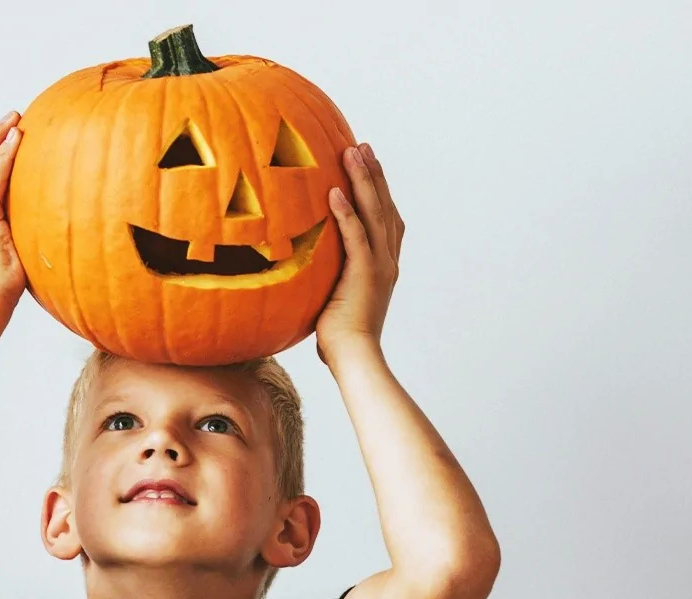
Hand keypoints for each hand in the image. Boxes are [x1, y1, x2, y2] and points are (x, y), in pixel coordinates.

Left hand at [315, 143, 403, 365]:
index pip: (385, 220)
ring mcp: (379, 266)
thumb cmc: (341, 340)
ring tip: (352, 152)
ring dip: (364, 181)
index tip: (367, 165)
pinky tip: (335, 190)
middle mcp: (387, 261)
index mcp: (383, 266)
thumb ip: (328, 280)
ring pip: (375, 213)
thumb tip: (303, 271)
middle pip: (384, 208)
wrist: (355, 358)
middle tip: (363, 146)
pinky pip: (356, 236)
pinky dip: (347, 212)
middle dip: (374, 175)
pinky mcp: (365, 274)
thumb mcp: (334, 300)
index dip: (378, 190)